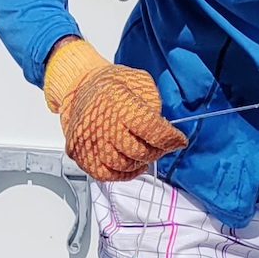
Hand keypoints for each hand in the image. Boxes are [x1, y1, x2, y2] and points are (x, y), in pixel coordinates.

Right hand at [44, 38, 186, 183]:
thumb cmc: (111, 85)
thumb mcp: (139, 81)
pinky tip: (130, 164)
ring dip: (139, 162)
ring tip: (144, 151)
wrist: (79, 87)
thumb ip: (154, 103)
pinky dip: (122, 174)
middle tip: (161, 145)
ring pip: (123, 166)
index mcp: (119, 102)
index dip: (170, 139)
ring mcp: (89, 142)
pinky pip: (105, 175)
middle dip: (157, 151)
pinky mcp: (80, 154)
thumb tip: (164, 126)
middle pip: (139, 152)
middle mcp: (103, 124)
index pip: (152, 129)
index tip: (178, 140)